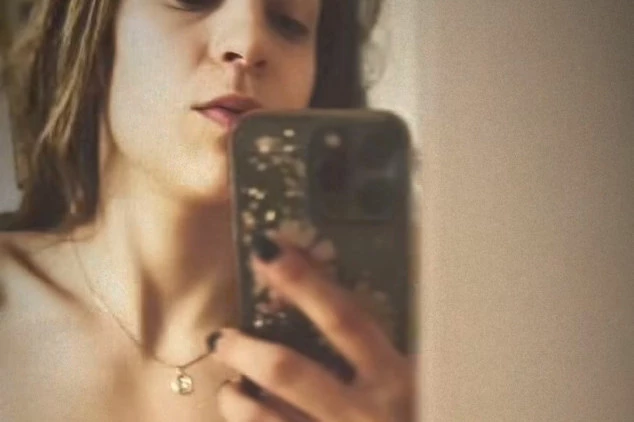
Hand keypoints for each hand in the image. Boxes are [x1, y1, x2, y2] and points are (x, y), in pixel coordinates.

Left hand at [209, 235, 413, 421]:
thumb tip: (334, 308)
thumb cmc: (428, 415)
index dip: (303, 282)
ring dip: (238, 402)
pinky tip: (248, 419)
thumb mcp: (421, 384)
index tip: (265, 250)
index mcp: (394, 378)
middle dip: (247, 349)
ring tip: (228, 389)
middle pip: (290, 371)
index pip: (343, 318)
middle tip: (222, 336)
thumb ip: (386, 354)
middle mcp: (365, 412)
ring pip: (267, 421)